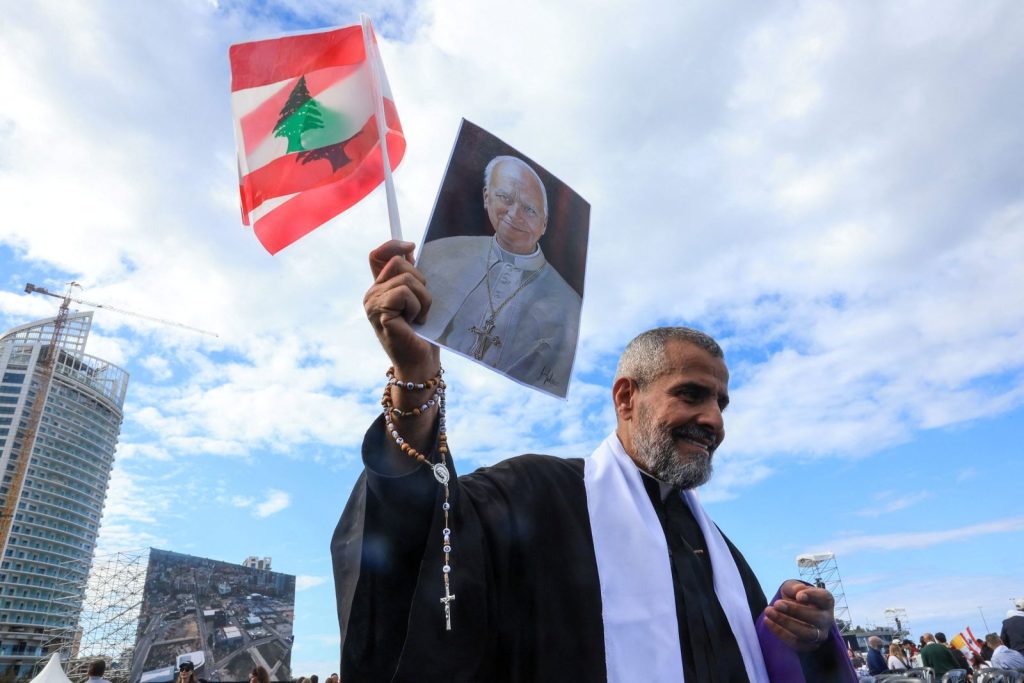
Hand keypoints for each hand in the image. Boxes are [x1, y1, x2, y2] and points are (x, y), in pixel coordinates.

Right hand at [363, 240, 439, 375]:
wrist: (421, 360)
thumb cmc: (423, 332)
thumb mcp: (419, 297)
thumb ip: (412, 275)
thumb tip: (409, 249)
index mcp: (381, 288)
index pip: (378, 255)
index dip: (393, 245)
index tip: (411, 246)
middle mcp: (372, 293)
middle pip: (398, 262)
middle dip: (420, 280)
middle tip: (421, 305)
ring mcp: (372, 303)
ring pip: (405, 278)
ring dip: (423, 298)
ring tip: (420, 317)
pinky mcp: (379, 311)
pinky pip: (404, 293)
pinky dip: (417, 307)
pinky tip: (415, 322)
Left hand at [762, 580, 834, 651]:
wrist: (791, 612)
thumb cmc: (795, 597)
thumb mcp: (792, 587)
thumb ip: (794, 587)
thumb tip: (798, 590)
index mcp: (826, 601)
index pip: (824, 599)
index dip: (812, 597)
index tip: (798, 596)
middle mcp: (827, 619)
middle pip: (816, 618)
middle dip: (795, 611)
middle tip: (777, 604)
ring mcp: (820, 635)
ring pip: (807, 633)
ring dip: (786, 623)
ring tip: (768, 612)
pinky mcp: (809, 646)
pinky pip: (796, 643)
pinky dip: (780, 632)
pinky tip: (768, 621)